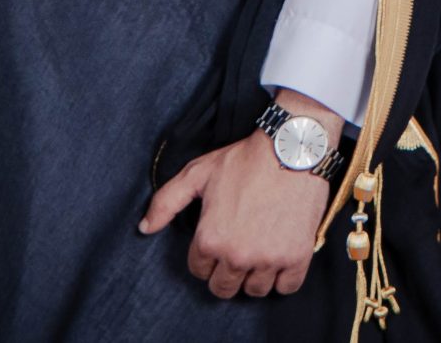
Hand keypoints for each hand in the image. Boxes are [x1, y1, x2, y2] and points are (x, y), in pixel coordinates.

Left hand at [139, 90, 338, 298]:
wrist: (292, 149)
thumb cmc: (244, 160)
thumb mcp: (198, 173)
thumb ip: (166, 202)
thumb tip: (144, 228)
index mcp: (210, 239)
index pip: (199, 270)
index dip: (206, 256)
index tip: (218, 240)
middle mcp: (237, 256)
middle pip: (224, 288)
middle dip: (225, 273)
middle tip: (236, 249)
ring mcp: (269, 259)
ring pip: (254, 290)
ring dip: (254, 276)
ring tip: (258, 252)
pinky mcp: (296, 257)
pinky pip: (286, 287)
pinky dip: (283, 277)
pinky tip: (279, 256)